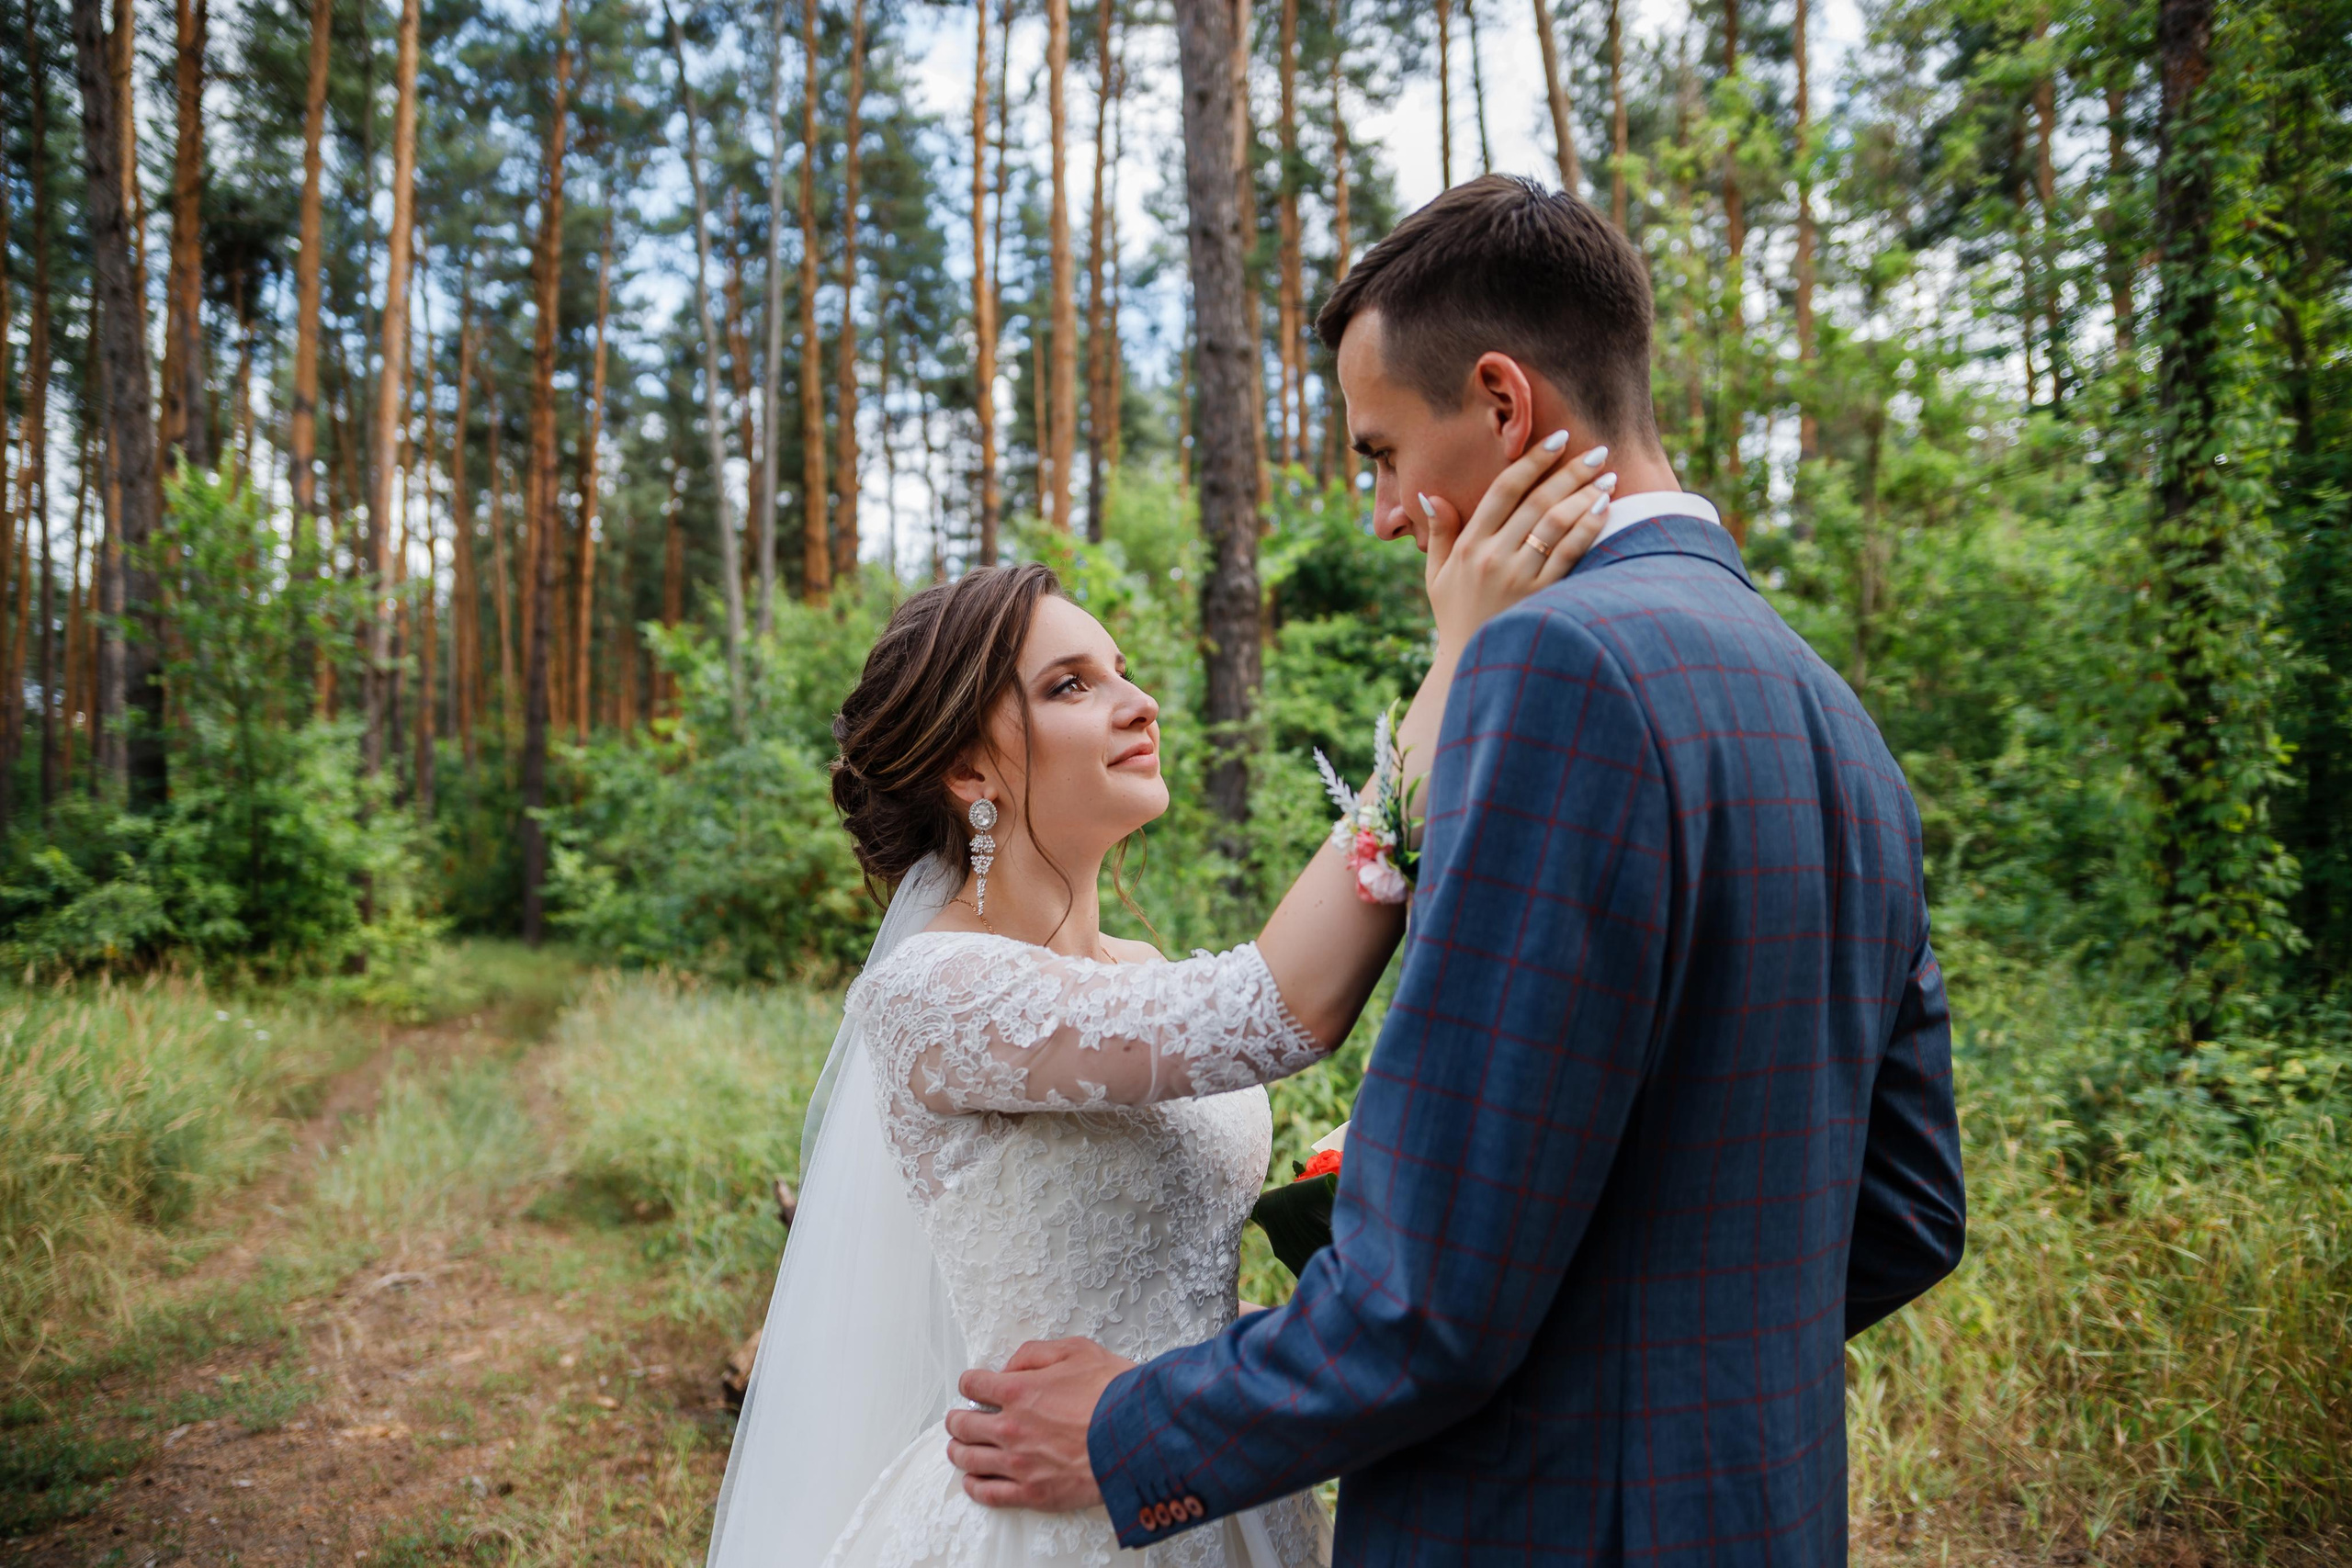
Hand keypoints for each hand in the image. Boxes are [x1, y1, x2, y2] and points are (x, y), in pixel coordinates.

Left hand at [945, 1338, 1134, 1512]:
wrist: (1138, 1437)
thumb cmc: (1113, 1393)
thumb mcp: (1077, 1350)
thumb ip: (1035, 1353)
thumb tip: (1009, 1366)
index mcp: (1018, 1391)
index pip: (972, 1385)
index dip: (970, 1383)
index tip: (973, 1387)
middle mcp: (1010, 1428)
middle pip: (962, 1425)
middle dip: (957, 1419)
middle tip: (958, 1419)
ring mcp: (1018, 1464)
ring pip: (968, 1459)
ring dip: (958, 1450)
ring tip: (958, 1448)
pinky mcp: (1032, 1493)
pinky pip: (988, 1493)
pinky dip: (974, 1486)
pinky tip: (972, 1481)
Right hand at [1419, 431, 1615, 652]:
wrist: (1471, 668)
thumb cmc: (1456, 619)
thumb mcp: (1436, 576)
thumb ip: (1440, 534)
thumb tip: (1431, 495)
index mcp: (1468, 546)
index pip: (1503, 490)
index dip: (1532, 461)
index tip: (1557, 438)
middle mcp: (1493, 557)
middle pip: (1537, 501)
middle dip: (1570, 471)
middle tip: (1596, 450)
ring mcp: (1518, 577)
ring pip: (1556, 523)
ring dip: (1585, 494)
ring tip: (1608, 476)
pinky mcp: (1542, 596)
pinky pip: (1570, 554)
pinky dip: (1589, 527)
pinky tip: (1605, 509)